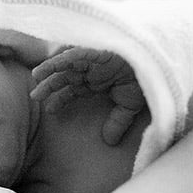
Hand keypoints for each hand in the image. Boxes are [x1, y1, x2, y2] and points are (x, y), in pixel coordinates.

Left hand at [30, 47, 145, 145]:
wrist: (158, 62)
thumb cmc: (146, 78)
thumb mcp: (129, 105)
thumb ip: (117, 122)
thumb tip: (110, 142)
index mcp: (96, 80)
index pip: (73, 90)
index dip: (61, 99)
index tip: (51, 111)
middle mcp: (90, 69)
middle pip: (64, 77)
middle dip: (49, 86)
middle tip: (34, 97)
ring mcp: (91, 58)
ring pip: (64, 65)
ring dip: (48, 71)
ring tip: (35, 79)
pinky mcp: (94, 50)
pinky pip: (72, 55)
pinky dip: (58, 61)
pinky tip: (44, 69)